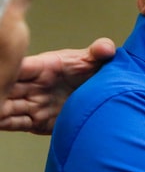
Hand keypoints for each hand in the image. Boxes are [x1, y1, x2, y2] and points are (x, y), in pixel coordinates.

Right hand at [0, 37, 115, 133]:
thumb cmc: (87, 75)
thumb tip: (108, 48)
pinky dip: (7, 123)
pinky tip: (1, 121)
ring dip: (1, 108)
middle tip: (1, 93)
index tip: (3, 71)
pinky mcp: (34, 122)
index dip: (8, 68)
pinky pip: (14, 123)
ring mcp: (30, 104)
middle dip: (1, 90)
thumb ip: (97, 53)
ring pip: (5, 105)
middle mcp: (30, 86)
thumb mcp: (91, 62)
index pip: (19, 67)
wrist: (94, 98)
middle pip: (5, 87)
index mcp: (40, 68)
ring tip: (0, 110)